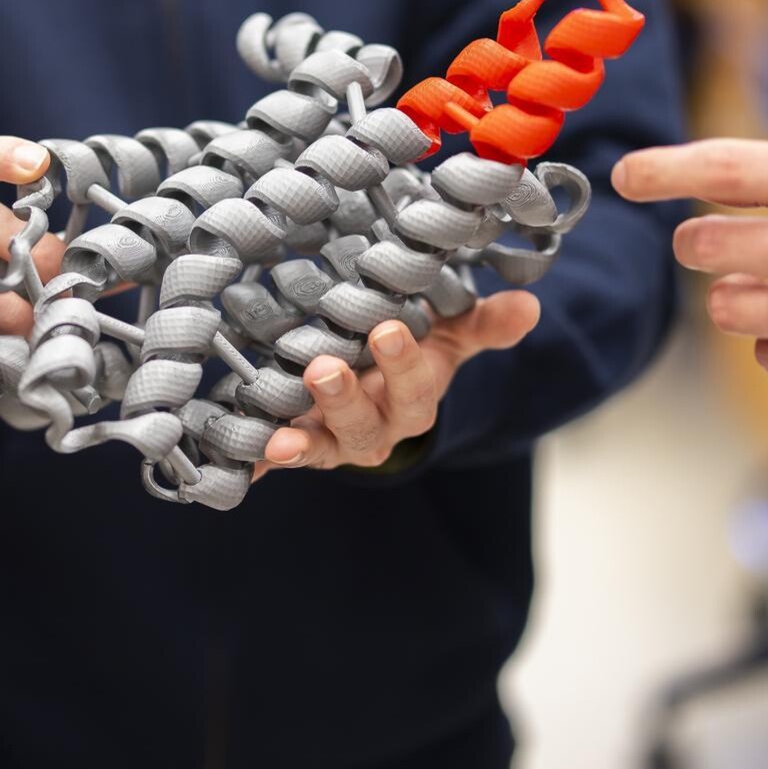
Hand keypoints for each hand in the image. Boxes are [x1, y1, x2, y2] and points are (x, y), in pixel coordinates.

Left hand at [259, 292, 540, 471]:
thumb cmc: (417, 352)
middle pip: (364, 425)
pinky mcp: (297, 447)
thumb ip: (486, 324)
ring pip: (320, 446)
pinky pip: (273, 462)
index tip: (388, 330)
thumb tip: (529, 305)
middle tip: (324, 369)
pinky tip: (238, 457)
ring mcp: (334, 443)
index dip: (403, 365)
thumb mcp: (452, 336)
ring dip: (300, 440)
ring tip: (278, 434)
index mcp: (414, 402)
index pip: (415, 389)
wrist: (379, 389)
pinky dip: (256, 464)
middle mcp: (376, 429)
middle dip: (344, 400)